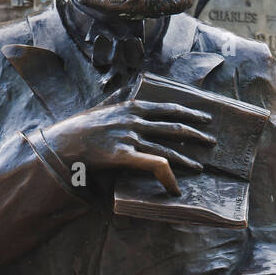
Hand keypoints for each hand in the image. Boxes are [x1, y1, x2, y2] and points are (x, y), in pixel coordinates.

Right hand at [44, 100, 215, 195]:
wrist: (64, 142)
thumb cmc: (80, 127)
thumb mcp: (101, 106)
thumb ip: (116, 97)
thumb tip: (125, 87)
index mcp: (132, 106)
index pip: (168, 108)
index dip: (189, 114)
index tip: (204, 118)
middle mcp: (135, 121)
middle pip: (173, 128)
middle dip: (196, 135)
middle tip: (211, 142)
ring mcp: (131, 138)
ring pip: (167, 149)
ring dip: (186, 159)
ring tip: (199, 167)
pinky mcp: (124, 156)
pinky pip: (154, 165)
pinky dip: (168, 176)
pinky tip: (176, 187)